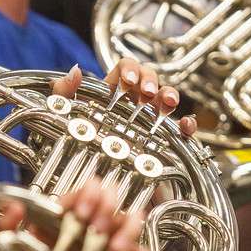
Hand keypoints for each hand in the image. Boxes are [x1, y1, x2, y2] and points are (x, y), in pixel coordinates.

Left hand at [0, 176, 145, 250]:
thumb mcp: (15, 247)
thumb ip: (9, 225)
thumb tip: (14, 208)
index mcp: (70, 213)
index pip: (86, 190)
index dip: (87, 195)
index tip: (80, 210)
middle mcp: (91, 225)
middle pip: (111, 201)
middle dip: (106, 210)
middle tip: (95, 226)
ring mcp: (108, 244)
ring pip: (129, 223)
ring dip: (125, 231)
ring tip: (114, 247)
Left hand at [51, 63, 196, 137]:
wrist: (90, 181)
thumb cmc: (76, 143)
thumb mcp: (64, 116)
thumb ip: (64, 92)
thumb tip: (76, 71)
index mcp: (113, 90)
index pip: (127, 68)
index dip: (130, 70)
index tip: (128, 82)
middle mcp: (134, 102)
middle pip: (149, 78)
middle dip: (151, 82)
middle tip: (146, 94)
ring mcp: (149, 120)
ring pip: (166, 99)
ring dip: (169, 95)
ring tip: (167, 103)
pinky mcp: (162, 141)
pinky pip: (180, 130)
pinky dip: (187, 124)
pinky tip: (185, 125)